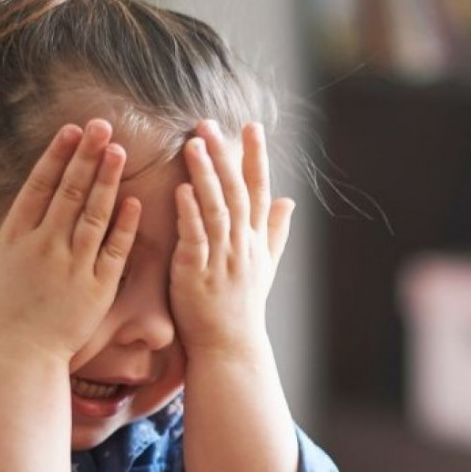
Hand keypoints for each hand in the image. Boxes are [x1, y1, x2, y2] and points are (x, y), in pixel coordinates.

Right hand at [0, 119, 140, 362]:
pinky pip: (115, 250)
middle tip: (102, 125)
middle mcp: (44, 246)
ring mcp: (73, 266)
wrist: (18, 358)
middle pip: (69, 192)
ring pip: (94, 214)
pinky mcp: (97, 288)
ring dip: (107, 181)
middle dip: (86, 156)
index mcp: (14, 238)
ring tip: (120, 151)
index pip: (38, 187)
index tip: (70, 130)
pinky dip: (124, 226)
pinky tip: (134, 202)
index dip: (56, 156)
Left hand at [169, 120, 294, 359]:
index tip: (252, 126)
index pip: (260, 190)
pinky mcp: (197, 274)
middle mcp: (243, 246)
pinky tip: (181, 190)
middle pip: (237, 192)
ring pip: (216, 209)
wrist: (230, 347)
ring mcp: (221, 259)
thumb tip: (290, 201)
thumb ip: (274, 231)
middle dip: (225, 156)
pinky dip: (189, 214)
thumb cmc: (243, 307)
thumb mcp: (265, 267)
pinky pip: (195, 238)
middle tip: (209, 124)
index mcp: (256, 240)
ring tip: (193, 144)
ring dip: (205, 176)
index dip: (256, 157)